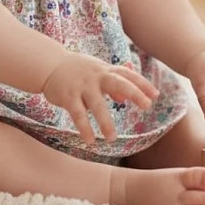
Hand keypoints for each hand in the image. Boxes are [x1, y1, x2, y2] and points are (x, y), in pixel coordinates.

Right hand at [42, 55, 158, 144]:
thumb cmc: (77, 69)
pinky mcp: (68, 96)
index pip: (127, 75)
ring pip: (97, 104)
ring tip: (112, 138)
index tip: (155, 95)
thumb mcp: (96, 72)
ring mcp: (82, 86)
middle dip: (134, 93)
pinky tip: (89, 141)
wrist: (48, 64)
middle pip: (118, 83)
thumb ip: (111, 82)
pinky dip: (84, 127)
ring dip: (105, 121)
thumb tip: (124, 98)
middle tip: (147, 106)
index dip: (142, 84)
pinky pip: (77, 114)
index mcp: (105, 70)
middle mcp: (96, 76)